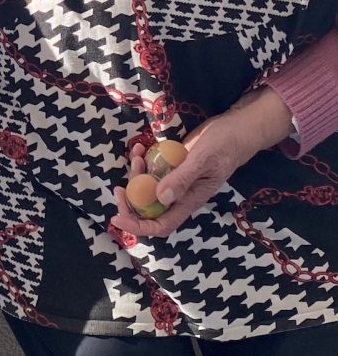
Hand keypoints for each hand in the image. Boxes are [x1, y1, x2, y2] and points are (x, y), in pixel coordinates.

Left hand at [110, 87, 292, 237]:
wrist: (236, 129)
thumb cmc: (225, 145)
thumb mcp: (203, 159)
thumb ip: (183, 178)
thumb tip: (160, 198)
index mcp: (189, 200)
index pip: (161, 225)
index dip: (138, 226)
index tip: (117, 217)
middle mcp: (180, 195)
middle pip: (148, 210)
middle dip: (130, 201)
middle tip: (119, 187)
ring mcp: (175, 180)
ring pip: (147, 188)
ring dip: (135, 176)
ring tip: (136, 155)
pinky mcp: (172, 166)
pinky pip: (151, 170)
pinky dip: (142, 161)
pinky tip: (141, 146)